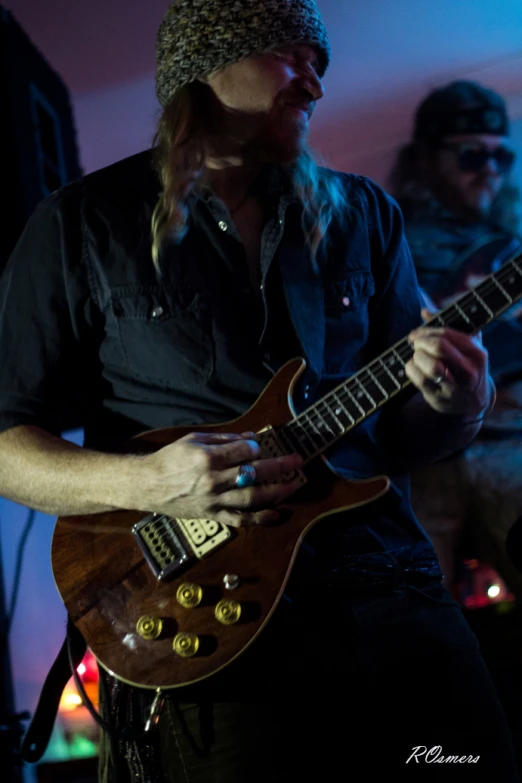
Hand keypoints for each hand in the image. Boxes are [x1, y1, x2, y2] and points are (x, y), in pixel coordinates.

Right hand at [140, 431, 302, 527]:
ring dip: (277, 492)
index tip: (260, 446)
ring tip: (294, 485)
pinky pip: (240, 520)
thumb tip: (251, 439)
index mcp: (208, 458)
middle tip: (297, 460)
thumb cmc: (171, 459)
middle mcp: (213, 481)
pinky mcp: (213, 516)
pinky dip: (260, 519)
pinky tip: (276, 514)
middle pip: (254, 474)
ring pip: (252, 499)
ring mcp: (214, 501)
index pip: (244, 452)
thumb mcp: (194, 440)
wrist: (148, 485)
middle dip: (279, 466)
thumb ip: (225, 439)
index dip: (256, 447)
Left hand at [406, 309, 492, 416]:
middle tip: (414, 343)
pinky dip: (412, 370)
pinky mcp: (441, 399)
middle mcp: (469, 371)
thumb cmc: (467, 366)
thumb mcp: (466, 346)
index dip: (427, 331)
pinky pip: (421, 381)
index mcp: (477, 354)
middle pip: (439, 347)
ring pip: (431, 366)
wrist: (473, 401)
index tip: (416, 333)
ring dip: (417, 357)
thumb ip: (448, 326)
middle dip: (421, 341)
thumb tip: (425, 311)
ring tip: (416, 356)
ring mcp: (456, 387)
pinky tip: (413, 367)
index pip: (448, 334)